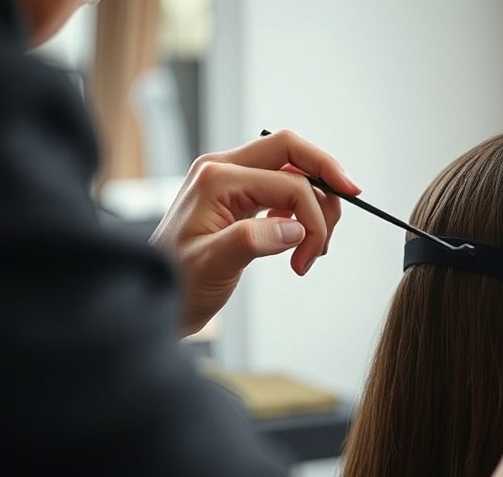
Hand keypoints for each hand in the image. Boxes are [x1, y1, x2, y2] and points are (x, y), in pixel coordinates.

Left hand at [149, 130, 360, 335]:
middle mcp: (224, 170)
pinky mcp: (238, 197)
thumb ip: (252, 241)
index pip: (288, 181)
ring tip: (311, 250)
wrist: (154, 297)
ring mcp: (231, 181)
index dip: (314, 214)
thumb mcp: (211, 265)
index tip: (316, 251)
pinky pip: (283, 189)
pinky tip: (298, 242)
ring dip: (315, 205)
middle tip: (348, 206)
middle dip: (327, 179)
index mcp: (217, 178)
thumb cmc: (175, 283)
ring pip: (293, 171)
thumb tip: (295, 228)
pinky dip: (301, 212)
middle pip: (293, 153)